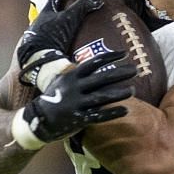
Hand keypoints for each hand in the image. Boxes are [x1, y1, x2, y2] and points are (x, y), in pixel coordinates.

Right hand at [12, 50, 134, 150]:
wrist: (38, 119)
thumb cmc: (54, 98)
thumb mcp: (62, 81)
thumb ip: (78, 74)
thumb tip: (95, 64)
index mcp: (72, 76)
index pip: (94, 63)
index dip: (110, 57)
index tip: (124, 54)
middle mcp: (74, 88)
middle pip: (101, 78)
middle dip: (119, 73)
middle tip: (135, 70)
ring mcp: (76, 104)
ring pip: (102, 97)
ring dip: (119, 93)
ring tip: (133, 89)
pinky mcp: (78, 119)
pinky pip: (99, 116)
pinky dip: (112, 113)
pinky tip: (125, 110)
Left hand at [15, 0, 100, 79]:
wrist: (36, 61)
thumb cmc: (51, 37)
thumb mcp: (69, 19)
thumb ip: (82, 7)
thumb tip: (96, 0)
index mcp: (47, 10)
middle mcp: (41, 20)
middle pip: (55, 7)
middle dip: (68, 5)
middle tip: (81, 6)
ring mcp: (40, 34)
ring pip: (54, 23)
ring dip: (66, 22)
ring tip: (79, 28)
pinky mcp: (41, 48)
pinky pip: (55, 38)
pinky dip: (64, 37)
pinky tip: (72, 45)